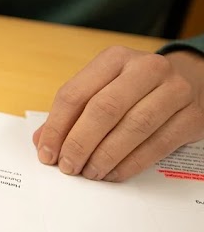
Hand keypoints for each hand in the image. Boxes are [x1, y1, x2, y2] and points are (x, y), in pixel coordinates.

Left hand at [33, 46, 203, 181]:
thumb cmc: (135, 88)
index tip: (46, 152)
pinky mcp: (193, 116)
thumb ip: (72, 112)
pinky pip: (157, 145)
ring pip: (132, 128)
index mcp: (114, 58)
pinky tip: (112, 173)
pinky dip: (129, 164)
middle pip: (103, 109)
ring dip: (104, 156)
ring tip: (88, 173)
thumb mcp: (102, 87)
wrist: (193, 80)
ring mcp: (174, 90)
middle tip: (67, 166)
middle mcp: (145, 68)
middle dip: (79, 143)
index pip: (75, 94)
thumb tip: (42, 142)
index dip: (57, 127)